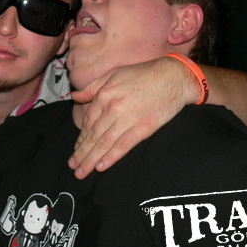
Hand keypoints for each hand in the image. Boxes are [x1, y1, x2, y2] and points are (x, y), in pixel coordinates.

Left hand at [69, 57, 197, 178]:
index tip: (76, 149)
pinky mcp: (144, 127)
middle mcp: (113, 107)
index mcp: (104, 94)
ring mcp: (128, 118)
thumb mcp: (113, 74)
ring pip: (104, 143)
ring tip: (82, 172)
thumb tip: (74, 96)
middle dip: (81, 153)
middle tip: (72, 166)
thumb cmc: (143, 74)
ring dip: (91, 159)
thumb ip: (92, 87)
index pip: (88, 121)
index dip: (81, 138)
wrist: (173, 77)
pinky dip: (111, 157)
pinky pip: (123, 145)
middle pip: (93, 135)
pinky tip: (101, 167)